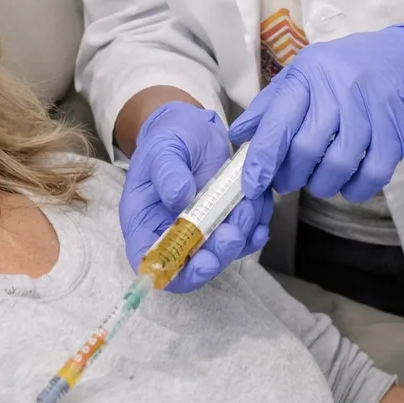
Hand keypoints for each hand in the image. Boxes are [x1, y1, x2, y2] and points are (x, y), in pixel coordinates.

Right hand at [119, 102, 273, 292]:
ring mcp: (200, 230)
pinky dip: (255, 228)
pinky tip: (259, 209)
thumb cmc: (168, 139)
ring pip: (222, 252)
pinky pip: (242, 236)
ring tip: (248, 203)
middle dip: (218, 255)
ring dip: (240, 235)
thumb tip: (179, 197)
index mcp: (143, 221)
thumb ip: (168, 172)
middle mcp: (171, 233)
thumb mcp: (163, 149)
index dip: (175, 274)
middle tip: (233, 232)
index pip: (153, 263)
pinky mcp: (224, 221)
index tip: (202, 262)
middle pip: (192, 266)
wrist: (192, 128)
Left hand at [229, 20, 403, 203]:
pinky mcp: (396, 133)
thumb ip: (271, 104)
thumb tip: (238, 135)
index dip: (262, 160)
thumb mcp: (305, 73)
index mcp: (309, 75)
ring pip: (336, 166)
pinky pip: (371, 175)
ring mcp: (370, 112)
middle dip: (290, 176)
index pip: (278, 122)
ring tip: (318, 179)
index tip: (252, 186)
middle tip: (288, 180)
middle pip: (305, 149)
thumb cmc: (347, 68)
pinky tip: (348, 183)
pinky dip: (355, 189)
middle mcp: (339, 90)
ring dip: (322, 185)